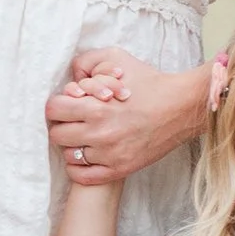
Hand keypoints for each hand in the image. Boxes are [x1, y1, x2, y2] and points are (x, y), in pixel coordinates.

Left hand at [44, 47, 209, 185]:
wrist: (181, 107)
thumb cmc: (148, 81)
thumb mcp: (116, 58)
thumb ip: (87, 63)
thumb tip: (71, 79)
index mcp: (96, 107)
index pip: (53, 111)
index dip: (57, 104)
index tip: (66, 103)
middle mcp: (100, 134)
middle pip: (57, 135)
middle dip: (62, 124)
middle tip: (74, 119)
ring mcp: (109, 155)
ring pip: (69, 155)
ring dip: (72, 144)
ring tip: (84, 135)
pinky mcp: (120, 169)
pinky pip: (83, 177)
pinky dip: (78, 168)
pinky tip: (86, 155)